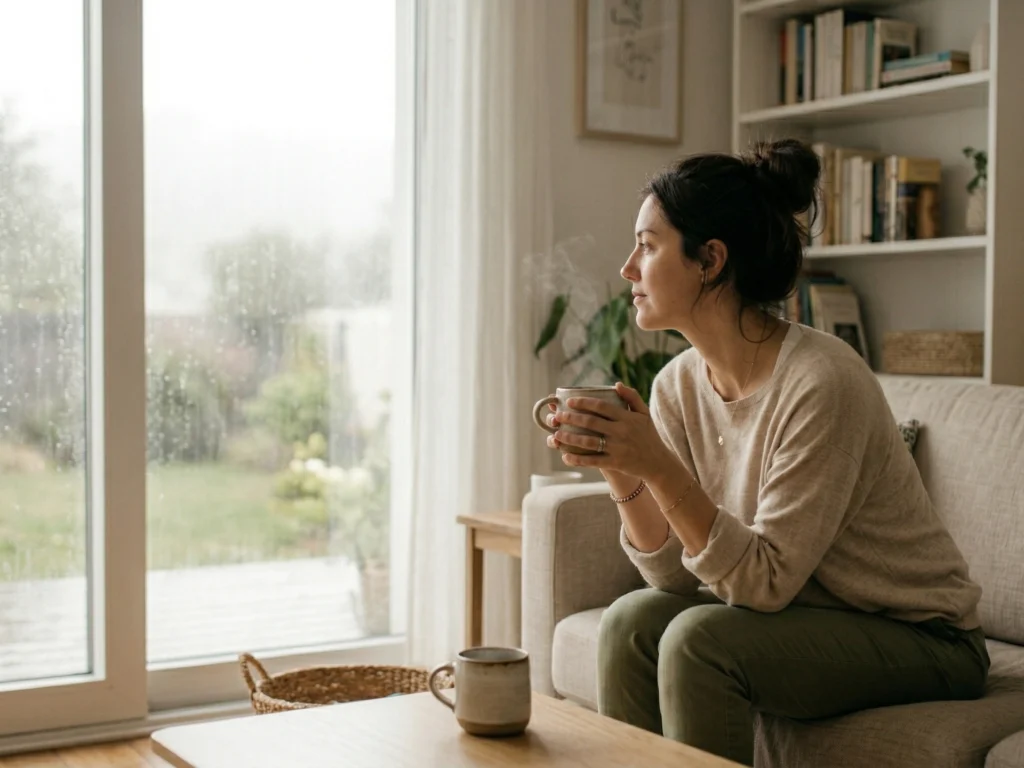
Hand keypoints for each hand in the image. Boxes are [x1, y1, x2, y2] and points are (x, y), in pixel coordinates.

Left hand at [545, 382, 676, 480]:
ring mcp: (617, 448)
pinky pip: (593, 461)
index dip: (584, 402)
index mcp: (627, 417)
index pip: (601, 406)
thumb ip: (632, 397)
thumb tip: (616, 384)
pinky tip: (565, 456)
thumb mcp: (644, 414)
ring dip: (570, 438)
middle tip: (558, 417)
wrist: (658, 462)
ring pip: (588, 442)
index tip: (570, 401)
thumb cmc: (649, 435)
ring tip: (556, 435)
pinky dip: (578, 459)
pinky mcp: (615, 463)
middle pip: (591, 422)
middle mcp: (621, 431)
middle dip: (571, 418)